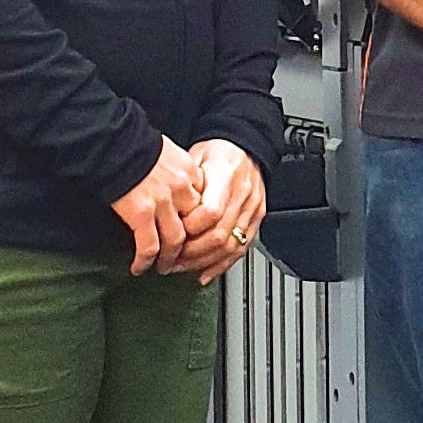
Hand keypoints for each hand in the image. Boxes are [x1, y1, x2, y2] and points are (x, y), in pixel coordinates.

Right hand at [112, 138, 206, 277]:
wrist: (114, 141)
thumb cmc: (133, 142)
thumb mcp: (167, 150)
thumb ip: (176, 169)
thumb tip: (174, 181)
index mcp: (189, 172)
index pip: (204, 204)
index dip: (199, 222)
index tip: (195, 232)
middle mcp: (181, 190)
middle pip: (194, 226)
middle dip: (190, 246)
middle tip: (183, 256)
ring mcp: (163, 204)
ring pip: (175, 241)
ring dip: (169, 258)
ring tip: (163, 267)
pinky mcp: (141, 214)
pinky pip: (148, 246)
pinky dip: (145, 260)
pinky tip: (139, 267)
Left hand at [172, 140, 266, 285]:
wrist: (246, 149)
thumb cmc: (219, 152)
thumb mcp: (196, 158)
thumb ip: (186, 184)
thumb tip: (166, 206)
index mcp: (227, 177)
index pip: (210, 212)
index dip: (190, 228)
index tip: (172, 233)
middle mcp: (243, 196)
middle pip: (219, 235)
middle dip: (192, 253)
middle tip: (170, 258)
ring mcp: (252, 210)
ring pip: (230, 246)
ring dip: (203, 262)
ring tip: (182, 267)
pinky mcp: (256, 220)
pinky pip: (241, 249)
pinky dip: (222, 265)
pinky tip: (206, 273)